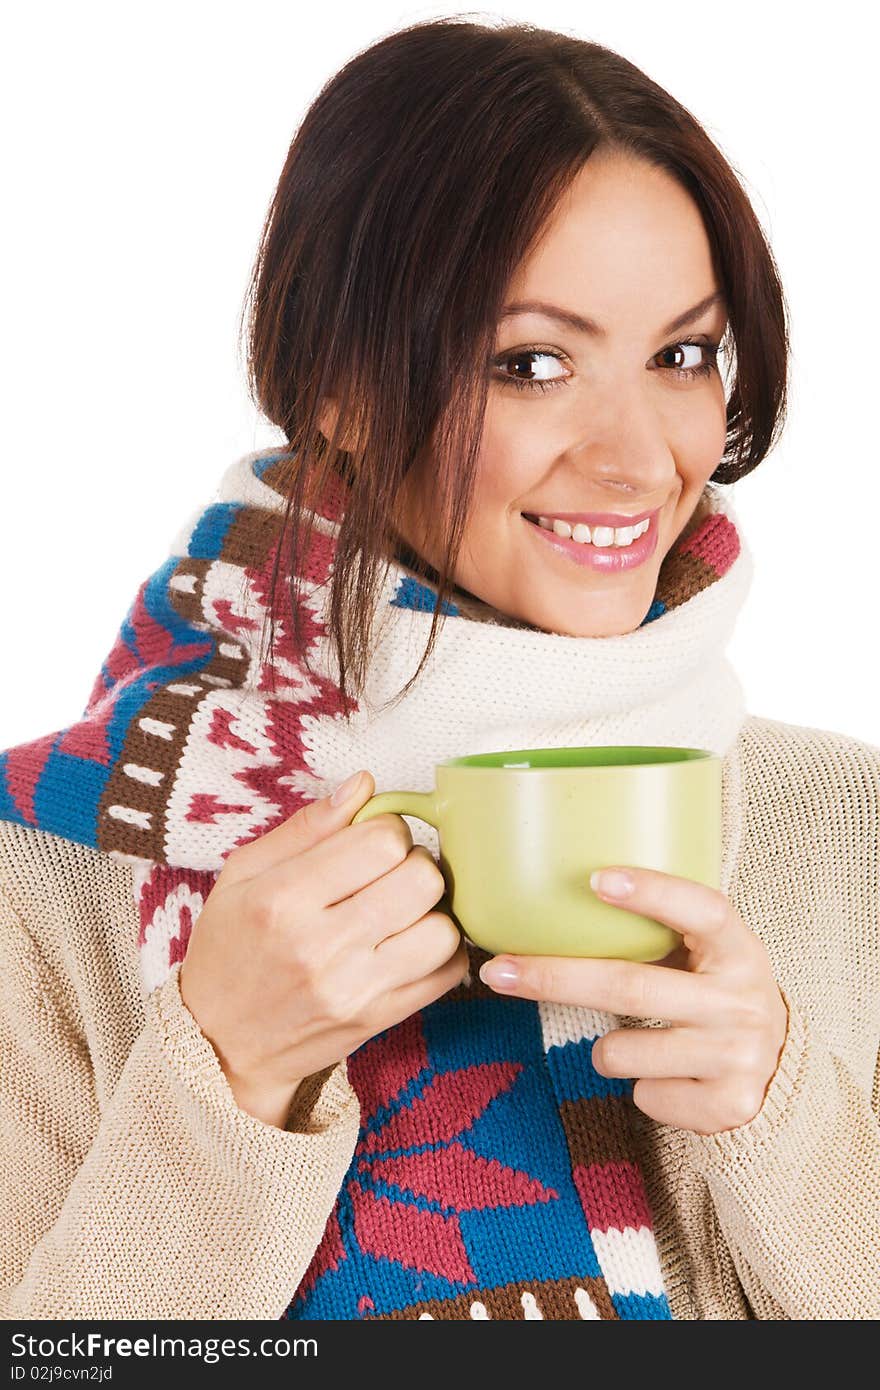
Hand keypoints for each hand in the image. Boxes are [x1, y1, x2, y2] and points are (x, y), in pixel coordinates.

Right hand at [179, 772, 467, 1126]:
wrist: (218, 1045)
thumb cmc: (228, 948)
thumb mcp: (242, 875)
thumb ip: (306, 827)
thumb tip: (364, 784)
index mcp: (283, 899)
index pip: (382, 841)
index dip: (388, 829)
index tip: (373, 841)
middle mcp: (321, 945)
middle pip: (422, 879)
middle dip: (416, 864)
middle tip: (391, 873)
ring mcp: (354, 988)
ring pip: (443, 928)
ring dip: (433, 910)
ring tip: (404, 909)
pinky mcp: (378, 1020)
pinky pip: (448, 973)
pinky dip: (442, 951)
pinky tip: (412, 942)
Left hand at [478, 866, 788, 1135]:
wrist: (778, 1071)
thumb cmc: (713, 994)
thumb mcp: (706, 956)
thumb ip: (659, 931)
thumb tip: (560, 898)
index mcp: (740, 950)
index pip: (703, 910)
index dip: (654, 892)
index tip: (596, 878)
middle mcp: (745, 1001)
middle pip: (631, 987)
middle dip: (555, 977)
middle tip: (497, 970)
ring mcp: (740, 1056)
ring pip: (623, 1051)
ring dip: (606, 1049)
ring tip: (638, 1042)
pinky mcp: (730, 1106)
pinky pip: (643, 1096)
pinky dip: (640, 1087)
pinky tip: (671, 1077)